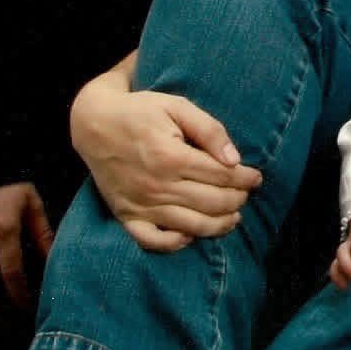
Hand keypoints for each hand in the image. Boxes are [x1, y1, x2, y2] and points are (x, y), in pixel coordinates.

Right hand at [70, 64, 261, 252]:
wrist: (93, 124)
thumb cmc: (140, 112)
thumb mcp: (176, 106)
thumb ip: (209, 130)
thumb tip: (234, 160)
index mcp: (171, 157)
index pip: (222, 176)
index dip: (246, 178)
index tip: (257, 177)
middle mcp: (157, 185)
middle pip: (212, 203)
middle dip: (238, 200)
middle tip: (247, 194)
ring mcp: (140, 204)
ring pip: (192, 226)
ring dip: (219, 225)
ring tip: (234, 217)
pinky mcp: (126, 215)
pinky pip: (153, 241)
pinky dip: (175, 243)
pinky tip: (192, 235)